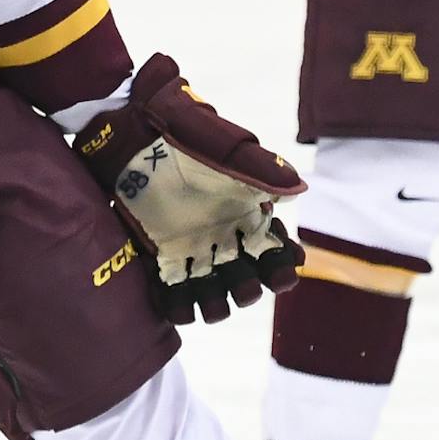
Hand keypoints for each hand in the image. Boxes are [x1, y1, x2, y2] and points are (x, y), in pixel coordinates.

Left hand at [75, 54, 305, 324]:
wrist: (138, 132)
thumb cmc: (188, 136)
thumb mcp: (229, 150)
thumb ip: (263, 170)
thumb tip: (299, 190)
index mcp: (246, 215)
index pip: (275, 250)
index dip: (283, 267)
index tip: (283, 272)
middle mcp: (223, 237)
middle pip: (247, 281)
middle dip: (248, 290)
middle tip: (243, 282)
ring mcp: (191, 250)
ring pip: (212, 295)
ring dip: (216, 306)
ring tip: (210, 300)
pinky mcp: (159, 257)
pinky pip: (172, 295)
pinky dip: (178, 308)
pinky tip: (179, 302)